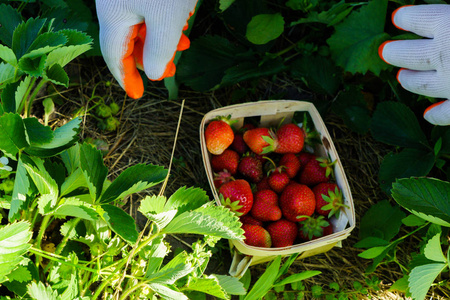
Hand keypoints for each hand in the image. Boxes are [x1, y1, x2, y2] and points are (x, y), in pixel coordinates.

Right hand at [96, 0, 197, 98]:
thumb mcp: (166, 19)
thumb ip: (159, 50)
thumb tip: (154, 74)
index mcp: (112, 15)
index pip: (115, 55)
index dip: (126, 77)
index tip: (136, 94)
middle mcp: (114, 4)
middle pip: (128, 41)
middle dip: (152, 58)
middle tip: (172, 71)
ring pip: (141, 25)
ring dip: (163, 39)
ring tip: (184, 44)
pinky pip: (149, 10)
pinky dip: (164, 21)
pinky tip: (182, 21)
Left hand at [378, 5, 449, 125]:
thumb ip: (449, 15)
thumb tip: (441, 19)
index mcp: (448, 24)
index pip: (418, 19)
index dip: (407, 17)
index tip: (398, 17)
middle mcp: (444, 55)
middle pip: (409, 54)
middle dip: (396, 52)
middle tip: (386, 51)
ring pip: (421, 84)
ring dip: (409, 80)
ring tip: (402, 76)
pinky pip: (446, 114)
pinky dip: (436, 115)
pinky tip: (429, 114)